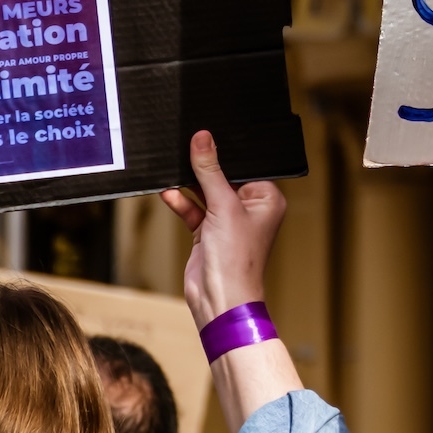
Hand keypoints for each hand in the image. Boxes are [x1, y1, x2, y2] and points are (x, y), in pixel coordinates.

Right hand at [162, 130, 286, 326]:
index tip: (207, 134)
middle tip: (184, 144)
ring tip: (170, 164)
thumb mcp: (223, 206)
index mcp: (267, 199)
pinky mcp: (208, 233)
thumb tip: (203, 140)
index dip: (227, 153)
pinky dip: (181, 201)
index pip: (246, 167)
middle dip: (204, 166)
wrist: (219, 298)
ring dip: (188, 183)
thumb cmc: (235, 258)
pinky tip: (166, 190)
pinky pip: (193, 210)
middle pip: (224, 178)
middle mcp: (250, 209)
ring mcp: (228, 221)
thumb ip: (210, 172)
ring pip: (205, 192)